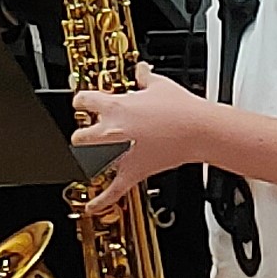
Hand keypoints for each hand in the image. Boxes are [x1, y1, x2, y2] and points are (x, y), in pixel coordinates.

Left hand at [68, 63, 209, 209]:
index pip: (84, 100)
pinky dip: (100, 201)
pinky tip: (91, 207)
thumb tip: (141, 70)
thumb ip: (144, 77)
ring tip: (94, 159)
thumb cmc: (181, 109)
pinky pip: (111, 192)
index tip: (82, 103)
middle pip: (78, 136)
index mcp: (115, 106)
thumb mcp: (159, 85)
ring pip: (89, 162)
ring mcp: (119, 154)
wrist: (198, 130)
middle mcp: (112, 131)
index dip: (81, 101)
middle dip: (81, 135)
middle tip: (87, 134)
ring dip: (90, 161)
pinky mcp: (132, 172)